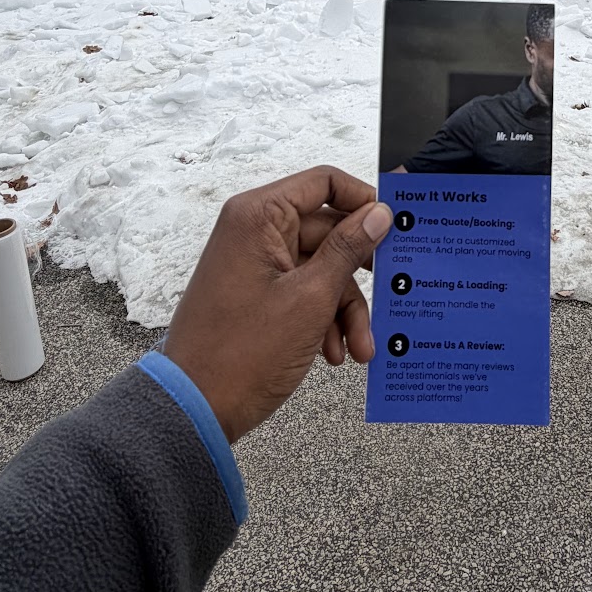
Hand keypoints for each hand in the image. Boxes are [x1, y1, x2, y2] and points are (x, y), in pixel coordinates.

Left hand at [163, 166, 391, 442]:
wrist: (194, 409)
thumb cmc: (241, 353)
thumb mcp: (310, 298)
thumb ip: (348, 249)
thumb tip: (378, 213)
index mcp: (259, 217)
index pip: (324, 183)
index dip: (364, 200)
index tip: (396, 225)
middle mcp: (254, 231)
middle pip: (328, 232)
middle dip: (357, 276)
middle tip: (389, 296)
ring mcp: (255, 263)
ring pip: (320, 268)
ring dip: (344, 308)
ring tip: (359, 347)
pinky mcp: (256, 293)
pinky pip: (303, 291)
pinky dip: (323, 319)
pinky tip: (334, 352)